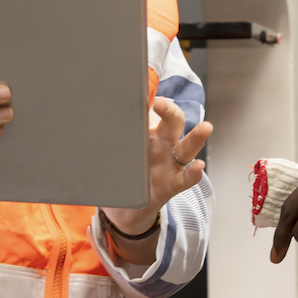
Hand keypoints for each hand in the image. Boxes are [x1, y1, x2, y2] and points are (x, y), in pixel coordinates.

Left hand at [101, 97, 212, 253]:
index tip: (142, 89)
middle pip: (173, 123)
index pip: (156, 111)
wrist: (125, 208)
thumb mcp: (119, 151)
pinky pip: (186, 179)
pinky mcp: (172, 185)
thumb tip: (91, 115)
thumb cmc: (124, 172)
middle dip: (170, 111)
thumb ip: (112, 135)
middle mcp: (163, 145)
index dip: (152, 100)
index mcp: (150, 132)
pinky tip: (198, 166)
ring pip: (186, 148)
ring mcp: (170, 164)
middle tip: (161, 103)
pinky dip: (193, 173)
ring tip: (206, 127)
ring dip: (196, 137)